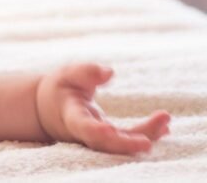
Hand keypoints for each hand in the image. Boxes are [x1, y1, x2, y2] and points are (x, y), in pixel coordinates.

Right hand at [36, 64, 170, 153]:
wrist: (51, 110)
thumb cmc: (60, 89)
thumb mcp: (67, 75)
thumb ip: (86, 71)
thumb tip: (110, 72)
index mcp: (72, 117)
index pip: (84, 128)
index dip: (96, 132)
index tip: (109, 130)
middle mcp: (86, 134)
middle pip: (107, 144)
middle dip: (130, 142)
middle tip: (157, 132)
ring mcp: (98, 140)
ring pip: (122, 145)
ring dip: (146, 134)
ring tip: (165, 119)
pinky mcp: (109, 140)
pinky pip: (128, 141)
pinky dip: (146, 134)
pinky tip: (163, 126)